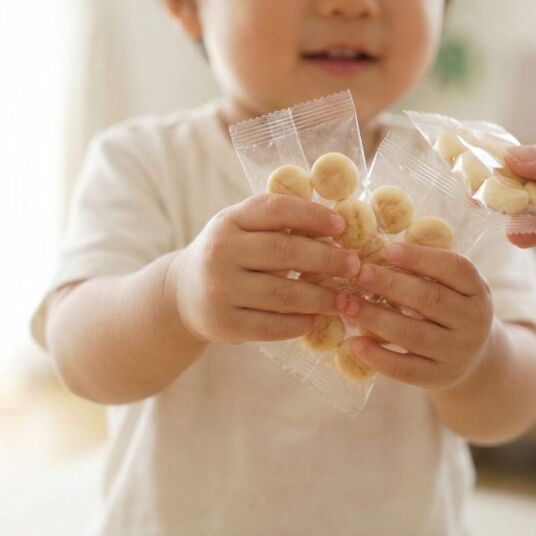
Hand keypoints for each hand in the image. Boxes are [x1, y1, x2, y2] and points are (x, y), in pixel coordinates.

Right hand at [170, 193, 360, 343]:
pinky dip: (300, 323)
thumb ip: (277, 225)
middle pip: (284, 252)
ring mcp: (220, 289)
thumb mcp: (240, 230)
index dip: (311, 215)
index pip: (274, 209)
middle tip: (354, 265)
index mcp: (229, 220)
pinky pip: (272, 325)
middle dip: (326, 259)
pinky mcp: (224, 323)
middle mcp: (221, 251)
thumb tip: (339, 226)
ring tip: (345, 298)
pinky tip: (318, 319)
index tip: (341, 227)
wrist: (181, 295)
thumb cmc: (229, 256)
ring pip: (282, 293)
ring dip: (320, 296)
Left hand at [340, 243, 494, 389]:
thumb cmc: (452, 309)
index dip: (421, 258)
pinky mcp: (438, 377)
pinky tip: (355, 343)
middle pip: (430, 299)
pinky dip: (378, 356)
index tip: (388, 250)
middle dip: (390, 285)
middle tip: (359, 273)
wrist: (475, 359)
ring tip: (347, 304)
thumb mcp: (455, 287)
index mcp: (478, 290)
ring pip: (414, 334)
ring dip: (376, 318)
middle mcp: (473, 321)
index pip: (454, 268)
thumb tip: (379, 246)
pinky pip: (405, 368)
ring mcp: (457, 352)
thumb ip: (429, 269)